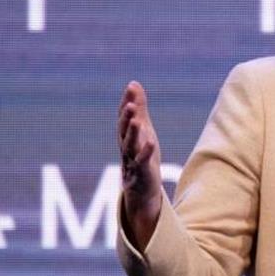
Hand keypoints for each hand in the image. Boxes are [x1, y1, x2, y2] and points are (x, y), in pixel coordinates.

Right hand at [117, 80, 162, 247]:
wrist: (142, 191)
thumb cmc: (142, 157)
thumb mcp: (143, 130)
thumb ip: (139, 108)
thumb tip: (134, 83)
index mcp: (125, 136)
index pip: (124, 117)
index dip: (127, 102)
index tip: (131, 87)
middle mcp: (125, 148)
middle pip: (123, 130)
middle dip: (127, 116)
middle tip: (131, 103)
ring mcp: (131, 162)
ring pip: (130, 146)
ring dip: (132, 132)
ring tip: (135, 119)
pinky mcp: (141, 174)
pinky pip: (142, 162)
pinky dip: (145, 152)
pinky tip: (150, 142)